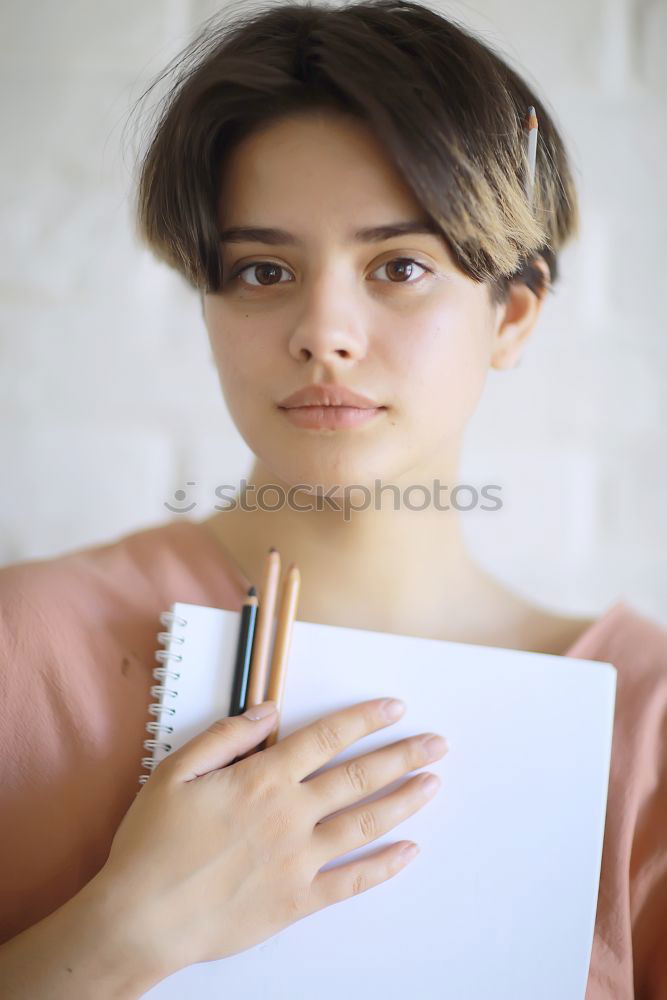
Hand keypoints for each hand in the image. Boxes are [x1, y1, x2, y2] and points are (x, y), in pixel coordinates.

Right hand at [95, 697, 447, 983]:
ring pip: (364, 823)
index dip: (365, 719)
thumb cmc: (152, 843)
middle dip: (403, 756)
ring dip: (404, 801)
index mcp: (262, 780)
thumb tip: (270, 712)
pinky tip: (409, 851)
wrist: (141, 917)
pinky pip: (351, 882)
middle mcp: (289, 815)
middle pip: (359, 776)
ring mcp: (298, 861)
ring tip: (433, 783)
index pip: (327, 738)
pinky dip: (384, 866)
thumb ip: (227, 737)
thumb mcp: (176, 772)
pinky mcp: (297, 901)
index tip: (395, 708)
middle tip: (436, 744)